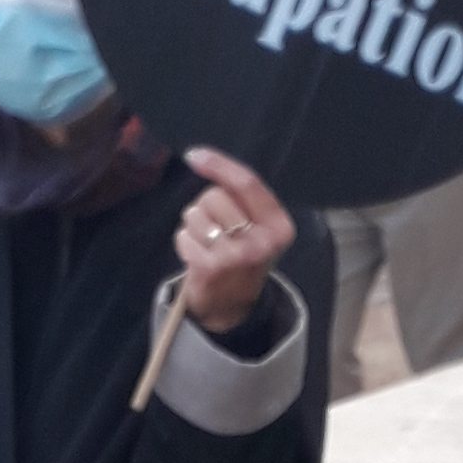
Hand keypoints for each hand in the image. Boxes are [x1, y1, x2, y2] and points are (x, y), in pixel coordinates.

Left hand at [175, 146, 293, 338]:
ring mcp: (237, 256)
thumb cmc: (240, 256)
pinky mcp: (212, 268)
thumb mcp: (257, 228)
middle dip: (206, 207)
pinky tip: (198, 257)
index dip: (219, 164)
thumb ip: (242, 198)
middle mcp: (262, 242)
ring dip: (193, 226)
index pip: (247, 183)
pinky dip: (184, 242)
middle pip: (216, 197)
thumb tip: (202, 158)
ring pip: (196, 214)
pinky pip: (183, 236)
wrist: (231, 307)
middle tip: (216, 231)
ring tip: (207, 245)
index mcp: (279, 227)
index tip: (195, 155)